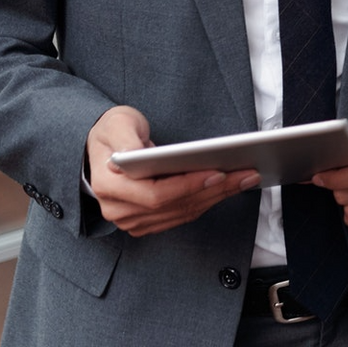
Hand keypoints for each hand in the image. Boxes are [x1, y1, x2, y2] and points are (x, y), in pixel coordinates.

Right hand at [86, 105, 258, 236]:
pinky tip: (227, 188)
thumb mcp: (118, 124)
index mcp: (108, 184)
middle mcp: (117, 208)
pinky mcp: (145, 222)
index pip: (156, 194)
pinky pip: (181, 215)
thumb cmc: (113, 132)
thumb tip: (137, 154)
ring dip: (217, 197)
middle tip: (246, 174)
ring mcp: (131, 219)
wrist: (102, 149)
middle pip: (175, 206)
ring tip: (244, 179)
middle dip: (215, 190)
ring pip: (183, 213)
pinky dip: (207, 202)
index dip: (189, 186)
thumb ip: (126, 138)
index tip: (219, 172)